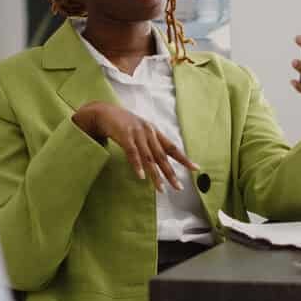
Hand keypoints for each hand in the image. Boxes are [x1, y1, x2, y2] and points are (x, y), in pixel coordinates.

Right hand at [72, 101, 198, 191]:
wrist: (104, 112)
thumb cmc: (123, 124)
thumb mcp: (140, 131)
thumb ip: (151, 143)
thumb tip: (161, 160)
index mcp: (154, 131)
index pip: (172, 147)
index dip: (184, 158)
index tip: (195, 168)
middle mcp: (149, 132)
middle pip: (162, 156)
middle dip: (171, 173)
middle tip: (178, 187)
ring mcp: (137, 133)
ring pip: (149, 157)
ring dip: (156, 174)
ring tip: (161, 188)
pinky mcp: (125, 135)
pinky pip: (132, 153)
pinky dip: (137, 165)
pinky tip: (141, 176)